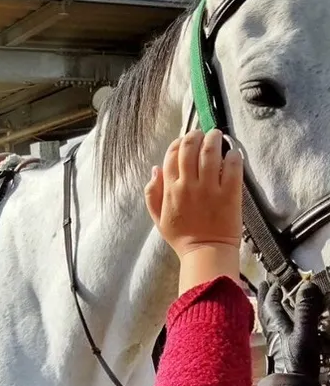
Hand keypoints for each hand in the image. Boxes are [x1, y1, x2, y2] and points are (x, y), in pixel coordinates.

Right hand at [145, 129, 243, 292]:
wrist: (205, 252)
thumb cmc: (181, 237)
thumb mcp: (157, 217)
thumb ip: (152, 193)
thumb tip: (155, 169)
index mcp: (170, 189)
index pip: (172, 155)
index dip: (178, 143)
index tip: (185, 140)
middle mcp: (188, 185)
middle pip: (190, 148)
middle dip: (196, 136)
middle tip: (203, 133)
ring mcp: (210, 188)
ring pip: (210, 153)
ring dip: (214, 140)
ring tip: (217, 135)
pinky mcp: (229, 194)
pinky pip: (232, 168)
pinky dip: (233, 156)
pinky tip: (233, 153)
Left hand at [258, 281, 323, 378]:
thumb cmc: (297, 358)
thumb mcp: (305, 332)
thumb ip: (306, 310)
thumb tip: (307, 285)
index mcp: (275, 323)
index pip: (271, 302)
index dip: (271, 290)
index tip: (271, 280)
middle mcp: (272, 330)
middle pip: (266, 310)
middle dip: (265, 297)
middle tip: (263, 285)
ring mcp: (276, 341)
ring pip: (270, 320)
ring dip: (271, 308)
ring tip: (272, 300)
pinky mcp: (282, 351)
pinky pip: (277, 331)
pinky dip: (277, 323)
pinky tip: (282, 325)